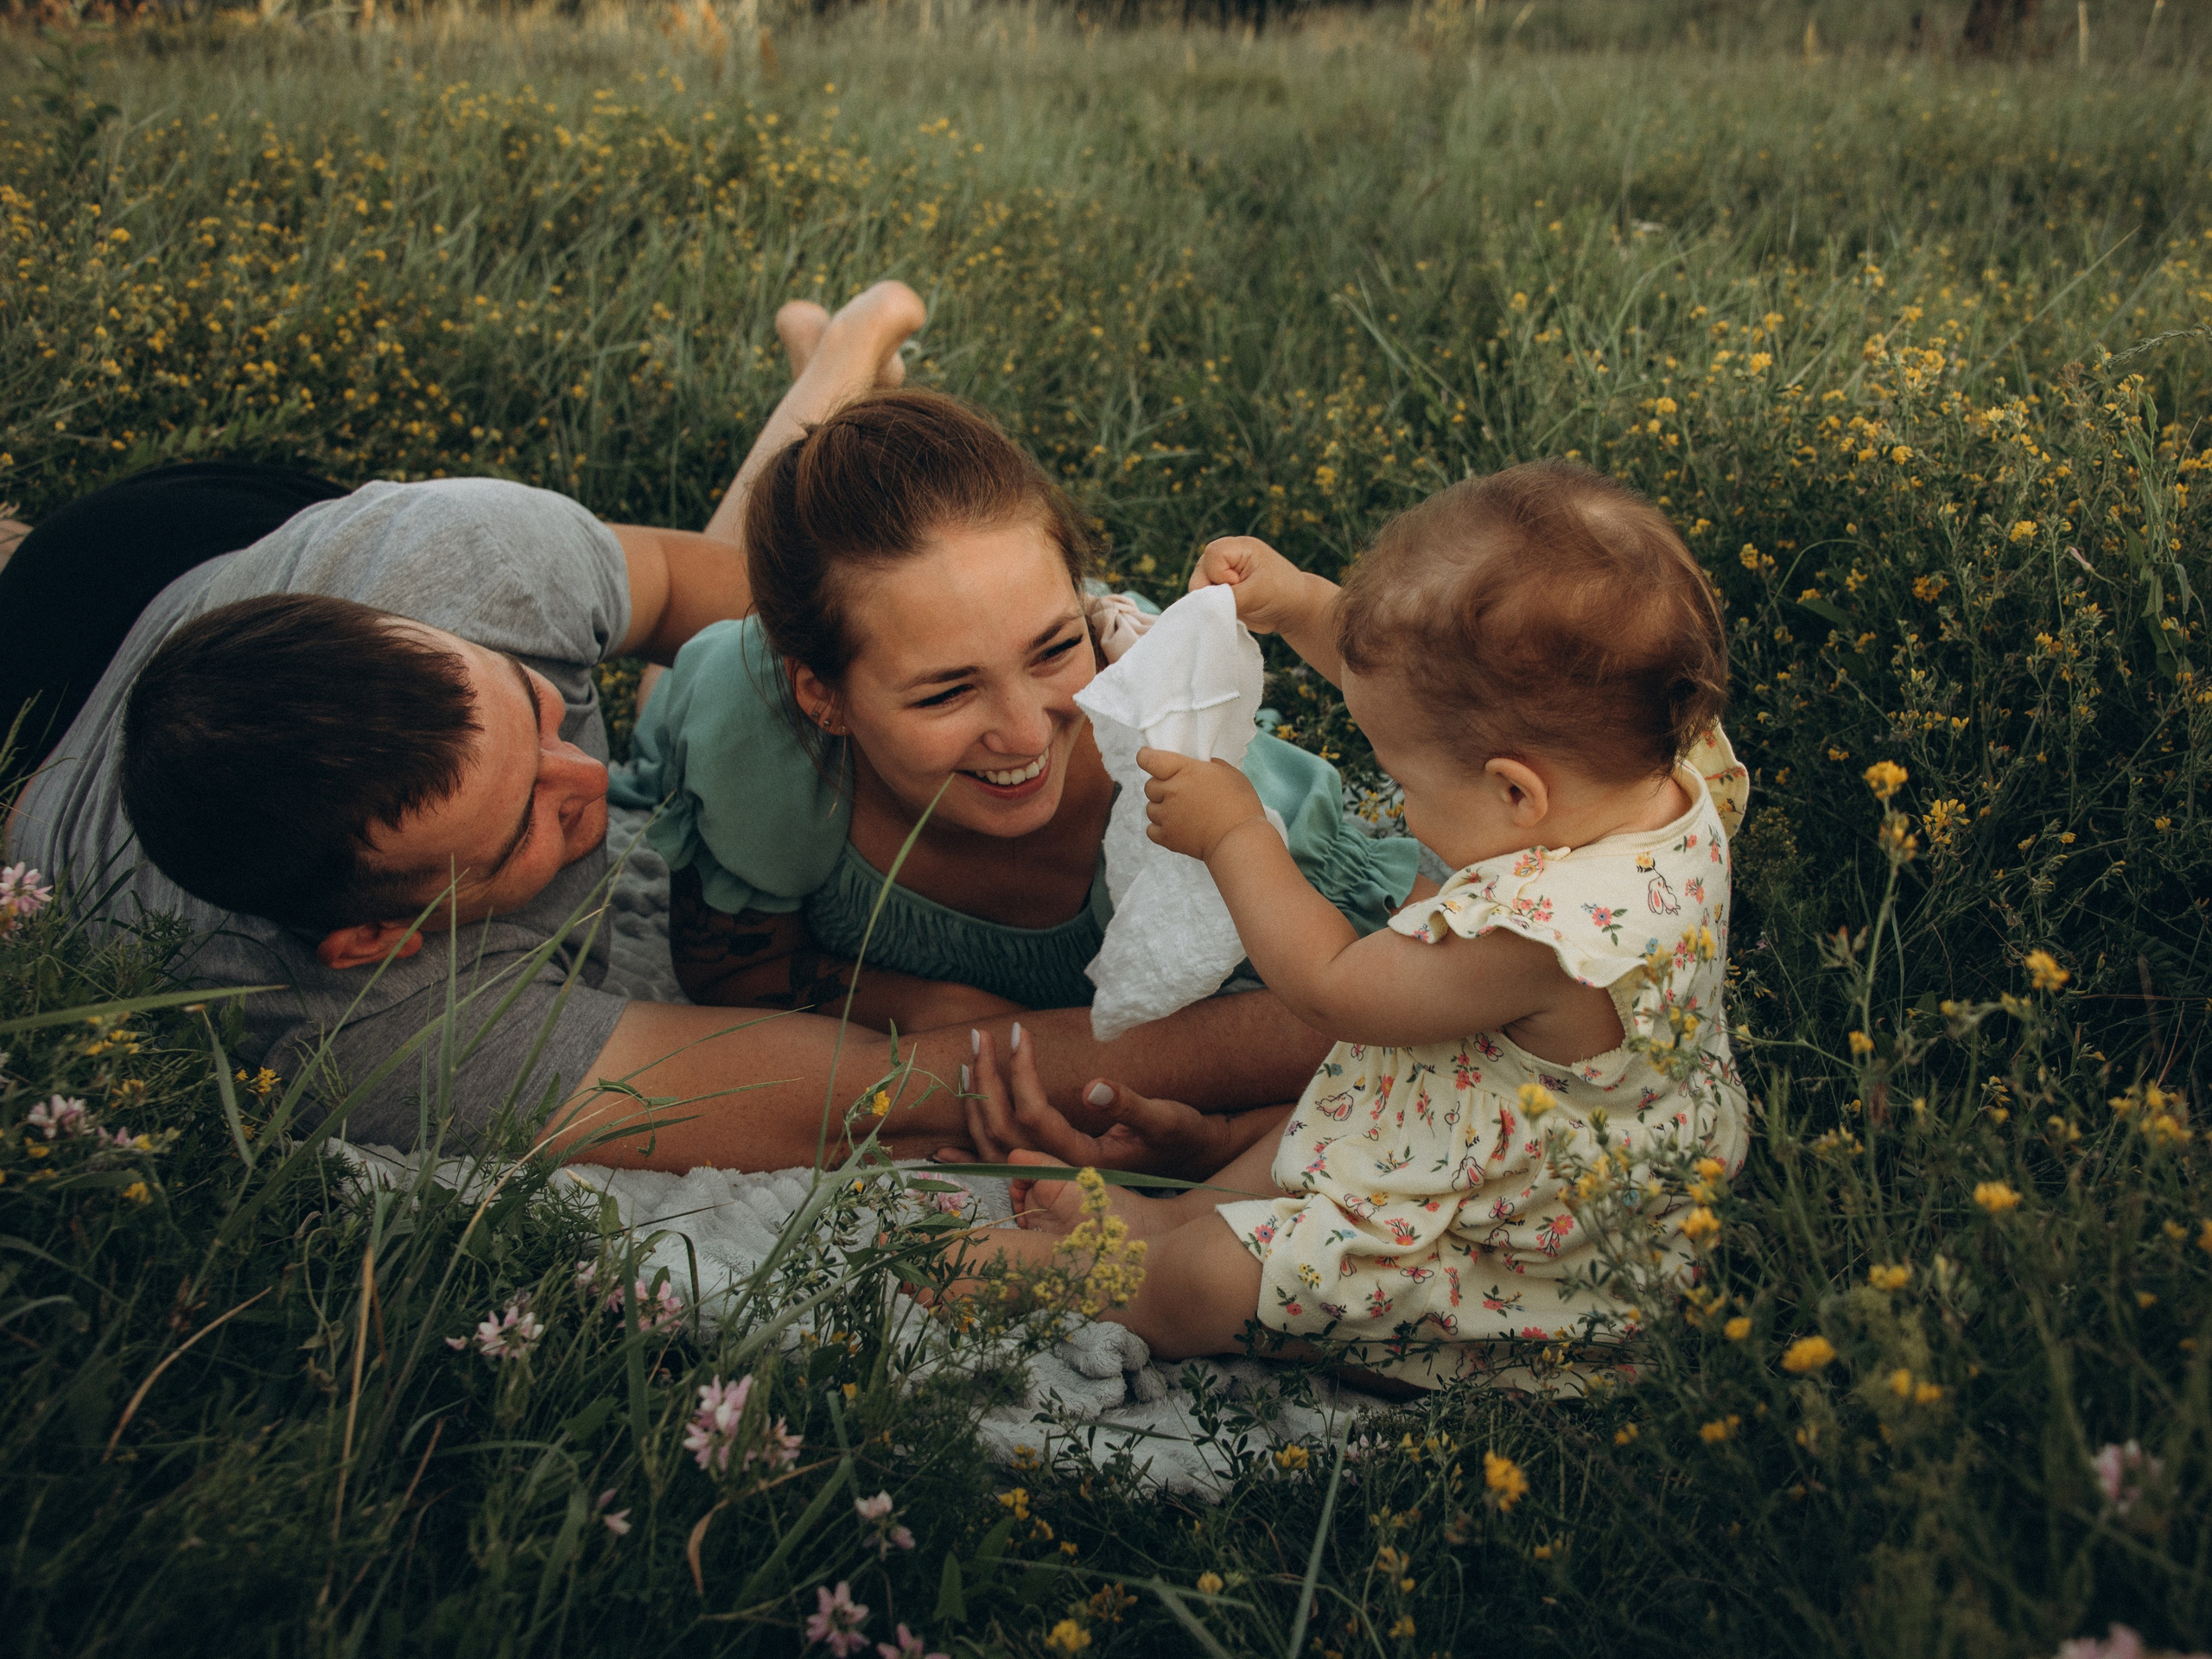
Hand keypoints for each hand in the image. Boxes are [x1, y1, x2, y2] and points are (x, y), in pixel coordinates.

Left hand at [939, 1025, 1227, 1176]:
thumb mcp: (1166, 1117)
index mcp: (1086, 1161)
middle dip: (987, 1082)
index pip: (1034, 1115)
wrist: (1194, 1159)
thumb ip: (1128, 1106)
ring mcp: (1055, 1178)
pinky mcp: (1053, 1174)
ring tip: (967, 1063)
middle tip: (981, 1037)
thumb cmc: (1184, 1136)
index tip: (1017, 1032)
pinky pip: (1001, 1167)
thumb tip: (1092, 1086)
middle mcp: (1064, 1174)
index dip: (1019, 1073)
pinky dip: (970, 1155)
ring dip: (976, 1107)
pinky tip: (942, 1149)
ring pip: (997, 1148)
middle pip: (1005, 1132)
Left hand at [1137, 748, 1266, 861]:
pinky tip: (1176, 828)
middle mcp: (1171, 791)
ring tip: (1182, 814)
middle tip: (1181, 793)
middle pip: (1149, 786)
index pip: (1149, 760)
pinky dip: (1160, 829)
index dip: (1147, 757)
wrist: (1239, 840)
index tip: (1150, 759)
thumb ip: (1211, 766)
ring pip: (1150, 808)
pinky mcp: (1168, 837)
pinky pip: (1151, 830)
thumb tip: (1202, 766)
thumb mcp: (1230, 774)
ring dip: (1161, 809)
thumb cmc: (1240, 804)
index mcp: (1185, 771)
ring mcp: (1167, 816)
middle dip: (1161, 787)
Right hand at [1187, 535, 1323, 635]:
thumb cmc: (1283, 593)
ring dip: (1213, 601)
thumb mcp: (1258, 593)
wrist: (1294, 610)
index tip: (1239, 583)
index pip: (1212, 554)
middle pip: (1200, 570)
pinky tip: (1232, 610)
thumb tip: (1204, 605)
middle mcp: (1228, 558)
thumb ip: (1229, 597)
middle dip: (1212, 589)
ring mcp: (1223, 574)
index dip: (1219, 573)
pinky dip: (1214, 608)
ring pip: (1199, 587)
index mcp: (1239, 547)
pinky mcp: (1221, 591)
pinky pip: (1205, 600)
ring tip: (1237, 604)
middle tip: (1238, 597)